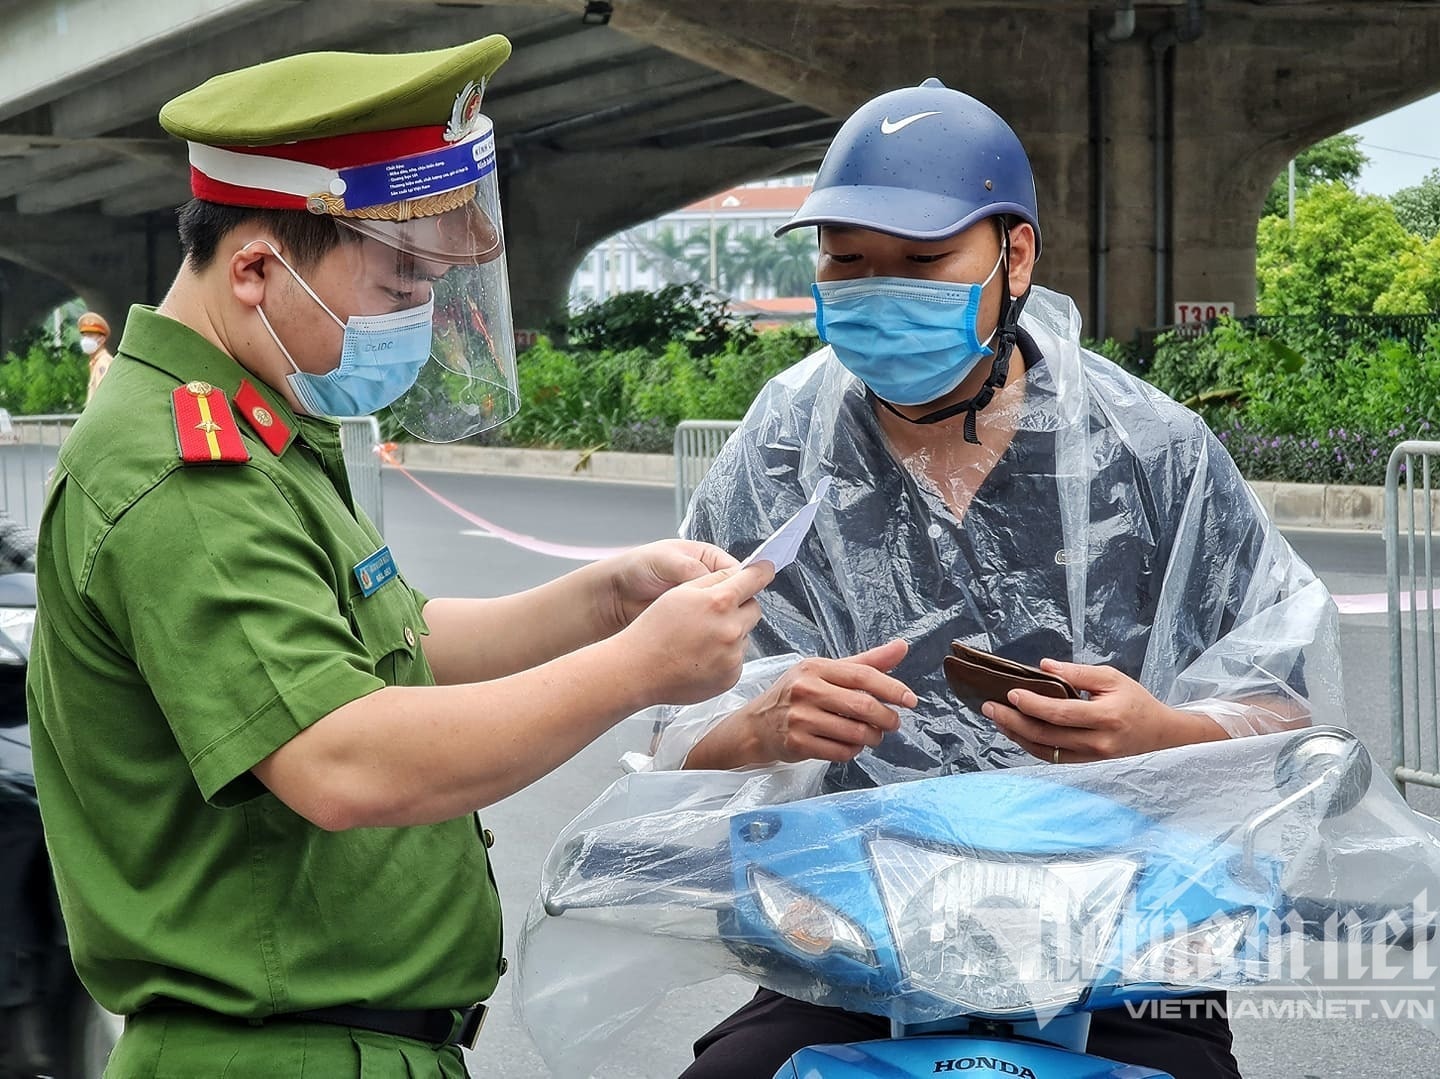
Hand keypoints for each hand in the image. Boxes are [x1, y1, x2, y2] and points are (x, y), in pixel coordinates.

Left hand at [604, 540, 738, 630]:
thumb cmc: (638, 568)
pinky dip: (708, 633)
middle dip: (731, 606)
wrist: (616, 595)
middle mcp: (710, 580)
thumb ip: (693, 569)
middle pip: (737, 596)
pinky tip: (701, 635)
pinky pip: (710, 630)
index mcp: (709, 558)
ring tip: (706, 625)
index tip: (741, 596)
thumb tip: (718, 581)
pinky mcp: (696, 624)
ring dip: (718, 622)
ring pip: (725, 616)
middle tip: (720, 614)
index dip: (742, 584)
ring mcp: (704, 604)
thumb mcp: (667, 560)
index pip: (738, 572)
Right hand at [619, 561, 774, 704]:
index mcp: (719, 602)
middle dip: (740, 607)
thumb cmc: (653, 629)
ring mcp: (733, 656)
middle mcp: (731, 629)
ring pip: (744, 636)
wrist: (638, 671)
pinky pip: (737, 660)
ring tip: (700, 640)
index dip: (761, 572)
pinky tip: (700, 657)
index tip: (765, 569)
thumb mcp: (681, 592)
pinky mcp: (731, 677)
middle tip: (715, 613)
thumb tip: (741, 573)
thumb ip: (715, 579)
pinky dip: (725, 656)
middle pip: (754, 610)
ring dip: (731, 633)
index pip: (753, 580)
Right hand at [726, 640, 916, 765]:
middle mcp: (806, 690)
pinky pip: (841, 752)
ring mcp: (800, 718)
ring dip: (872, 737)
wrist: (756, 725)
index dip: (892, 688)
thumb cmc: (796, 696)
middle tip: (893, 723)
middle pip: (862, 706)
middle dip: (887, 718)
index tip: (910, 700)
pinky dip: (854, 751)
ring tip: (872, 735)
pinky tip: (851, 745)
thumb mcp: (826, 672)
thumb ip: (866, 662)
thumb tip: (902, 646)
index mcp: (816, 668)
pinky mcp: (798, 743)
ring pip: (855, 733)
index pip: (863, 675)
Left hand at [981, 659, 1226, 762]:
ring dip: (1017, 735)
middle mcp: (1098, 743)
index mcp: (1107, 717)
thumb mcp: (1112, 678)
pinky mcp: (1087, 766)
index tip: (1010, 693)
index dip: (1033, 705)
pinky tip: (1016, 732)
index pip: (1061, 713)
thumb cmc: (1136, 702)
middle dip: (1013, 722)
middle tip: (989, 707)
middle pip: (1047, 736)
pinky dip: (1031, 746)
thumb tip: (1044, 666)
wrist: (1163, 736)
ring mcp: (1092, 759)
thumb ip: (1078, 673)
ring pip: (1045, 751)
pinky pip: (1053, 758)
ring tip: (996, 719)